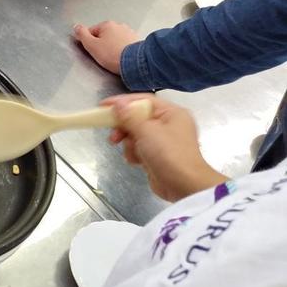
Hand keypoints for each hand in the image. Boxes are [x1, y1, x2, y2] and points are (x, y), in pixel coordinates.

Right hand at [73, 21, 139, 74]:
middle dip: (102, 44)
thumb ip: (82, 35)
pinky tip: (121, 57)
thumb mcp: (91, 45)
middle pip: (104, 35)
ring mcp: (129, 32)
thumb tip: (76, 27)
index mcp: (107, 25)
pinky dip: (121, 49)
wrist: (133, 62)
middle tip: (102, 55)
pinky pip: (124, 44)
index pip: (91, 32)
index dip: (89, 43)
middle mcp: (119, 26)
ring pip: (115, 40)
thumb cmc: (112, 55)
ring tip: (112, 57)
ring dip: (112, 47)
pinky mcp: (136, 41)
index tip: (92, 51)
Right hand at [104, 94, 226, 201]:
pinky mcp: (157, 156)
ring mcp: (163, 141)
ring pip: (136, 135)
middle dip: (124, 128)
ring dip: (129, 144)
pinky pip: (139, 148)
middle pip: (138, 118)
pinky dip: (135, 154)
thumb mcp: (147, 131)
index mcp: (172, 113)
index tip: (102, 106)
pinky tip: (137, 162)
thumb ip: (129, 116)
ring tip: (131, 152)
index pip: (143, 100)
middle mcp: (169, 124)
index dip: (122, 102)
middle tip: (112, 137)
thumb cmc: (169, 154)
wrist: (184, 186)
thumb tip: (117, 104)